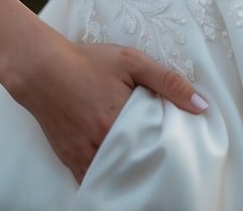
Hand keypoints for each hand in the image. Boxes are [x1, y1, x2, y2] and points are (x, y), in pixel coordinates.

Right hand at [5, 33, 207, 184]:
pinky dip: (109, 177)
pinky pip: (95, 181)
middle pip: (139, 162)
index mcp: (120, 118)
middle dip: (153, 160)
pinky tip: (120, 168)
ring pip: (118, 175)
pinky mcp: (71, 161)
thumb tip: (201, 105)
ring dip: (132, 170)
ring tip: (145, 163)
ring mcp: (85, 155)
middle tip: (164, 154)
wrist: (41, 69)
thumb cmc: (87, 62)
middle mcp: (102, 142)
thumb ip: (167, 81)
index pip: (158, 143)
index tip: (179, 142)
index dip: (170, 144)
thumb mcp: (131, 61)